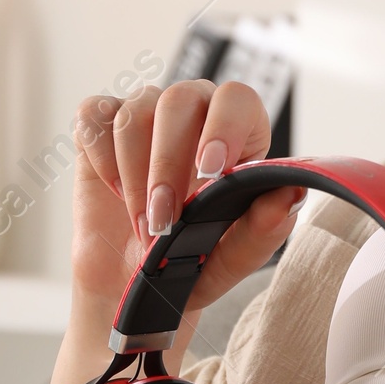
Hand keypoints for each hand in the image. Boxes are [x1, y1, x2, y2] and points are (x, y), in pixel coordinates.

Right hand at [69, 80, 302, 324]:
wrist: (132, 284)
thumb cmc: (190, 262)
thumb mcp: (232, 257)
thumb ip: (264, 228)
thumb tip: (290, 192)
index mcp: (238, 133)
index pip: (237, 98)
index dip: (224, 126)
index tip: (210, 172)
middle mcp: (192, 113)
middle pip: (179, 99)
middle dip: (168, 164)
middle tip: (164, 220)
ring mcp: (143, 114)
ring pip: (134, 112)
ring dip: (134, 175)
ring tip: (144, 225)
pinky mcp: (100, 126)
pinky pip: (94, 118)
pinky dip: (103, 159)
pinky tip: (115, 193)